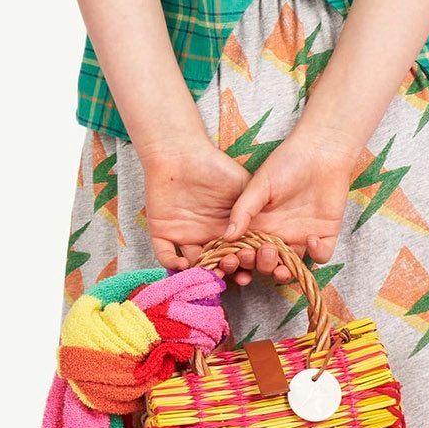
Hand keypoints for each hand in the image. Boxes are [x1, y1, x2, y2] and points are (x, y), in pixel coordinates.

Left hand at [142, 139, 254, 277]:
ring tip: (212, 274)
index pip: (236, 254)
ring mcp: (185, 236)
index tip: (252, 271)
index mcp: (226, 228)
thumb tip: (265, 239)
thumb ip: (253, 210)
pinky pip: (166, 254)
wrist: (182, 152)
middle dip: (226, 272)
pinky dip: (173, 263)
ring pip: (192, 265)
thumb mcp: (244, 187)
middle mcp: (206, 236)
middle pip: (216, 264)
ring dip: (200, 273)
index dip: (244, 265)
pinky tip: (184, 265)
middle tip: (233, 275)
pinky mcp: (163, 232)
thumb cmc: (216, 166)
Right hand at [218, 125, 356, 281]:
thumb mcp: (258, 185)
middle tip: (261, 255)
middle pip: (268, 263)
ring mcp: (302, 237)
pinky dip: (316, 254)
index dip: (242, 259)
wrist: (320, 151)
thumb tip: (227, 237)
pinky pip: (321, 255)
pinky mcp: (325, 234)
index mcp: (260, 225)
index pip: (248, 251)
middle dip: (262, 265)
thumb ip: (243, 210)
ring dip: (285, 272)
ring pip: (292, 266)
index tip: (237, 258)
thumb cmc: (285, 163)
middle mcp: (279, 235)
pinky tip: (310, 239)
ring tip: (280, 267)